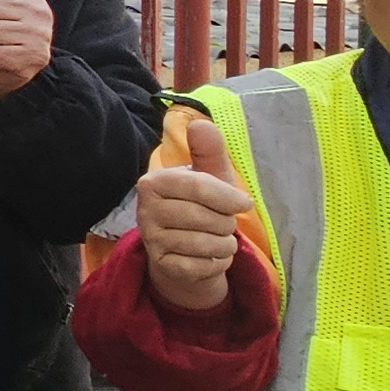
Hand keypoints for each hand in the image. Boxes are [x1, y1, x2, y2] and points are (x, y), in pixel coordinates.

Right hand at [136, 115, 251, 314]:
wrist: (183, 253)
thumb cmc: (200, 209)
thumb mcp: (209, 177)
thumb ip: (208, 151)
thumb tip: (202, 124)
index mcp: (154, 182)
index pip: (198, 186)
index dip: (228, 197)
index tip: (244, 203)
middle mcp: (145, 210)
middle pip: (205, 217)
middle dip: (225, 223)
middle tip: (221, 223)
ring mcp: (151, 240)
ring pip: (206, 243)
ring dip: (224, 245)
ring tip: (218, 240)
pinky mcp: (162, 266)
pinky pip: (203, 266)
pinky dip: (216, 263)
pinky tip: (210, 257)